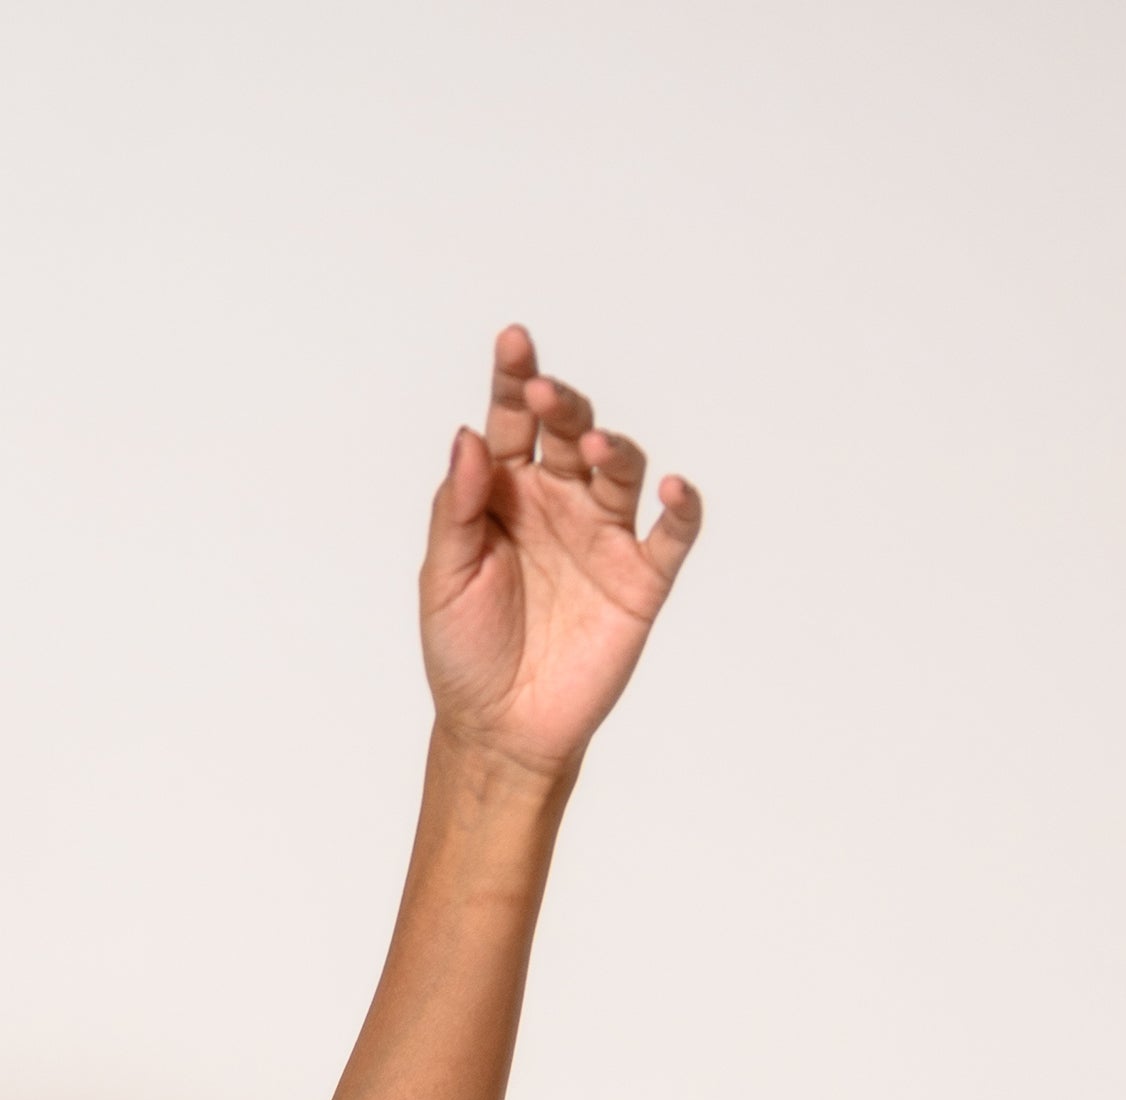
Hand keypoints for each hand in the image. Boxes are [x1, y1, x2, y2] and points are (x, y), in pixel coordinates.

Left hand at [420, 324, 700, 788]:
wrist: (499, 730)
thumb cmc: (464, 653)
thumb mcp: (442, 579)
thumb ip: (456, 509)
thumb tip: (467, 437)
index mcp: (507, 493)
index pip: (513, 422)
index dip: (515, 381)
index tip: (514, 343)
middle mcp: (559, 502)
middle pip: (571, 431)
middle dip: (562, 406)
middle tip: (545, 395)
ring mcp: (603, 537)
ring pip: (621, 471)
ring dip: (613, 451)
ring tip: (592, 449)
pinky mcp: (639, 579)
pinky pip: (672, 535)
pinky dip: (683, 509)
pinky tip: (677, 491)